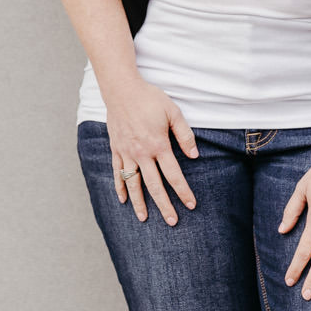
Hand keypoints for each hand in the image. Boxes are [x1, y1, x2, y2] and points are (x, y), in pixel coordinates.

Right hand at [101, 76, 198, 225]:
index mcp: (158, 145)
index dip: (183, 191)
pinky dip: (120, 187)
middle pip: (154, 186)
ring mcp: (126, 153)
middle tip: (173, 221)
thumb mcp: (173, 112)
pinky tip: (123, 200)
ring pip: (133, 184)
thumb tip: (194, 155)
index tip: (191, 205)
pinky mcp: (116, 149)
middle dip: (164, 205)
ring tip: (144, 218)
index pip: (173, 175)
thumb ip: (184, 134)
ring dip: (139, 203)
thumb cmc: (149, 99)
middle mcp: (141, 153)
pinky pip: (117, 172)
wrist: (121, 89)